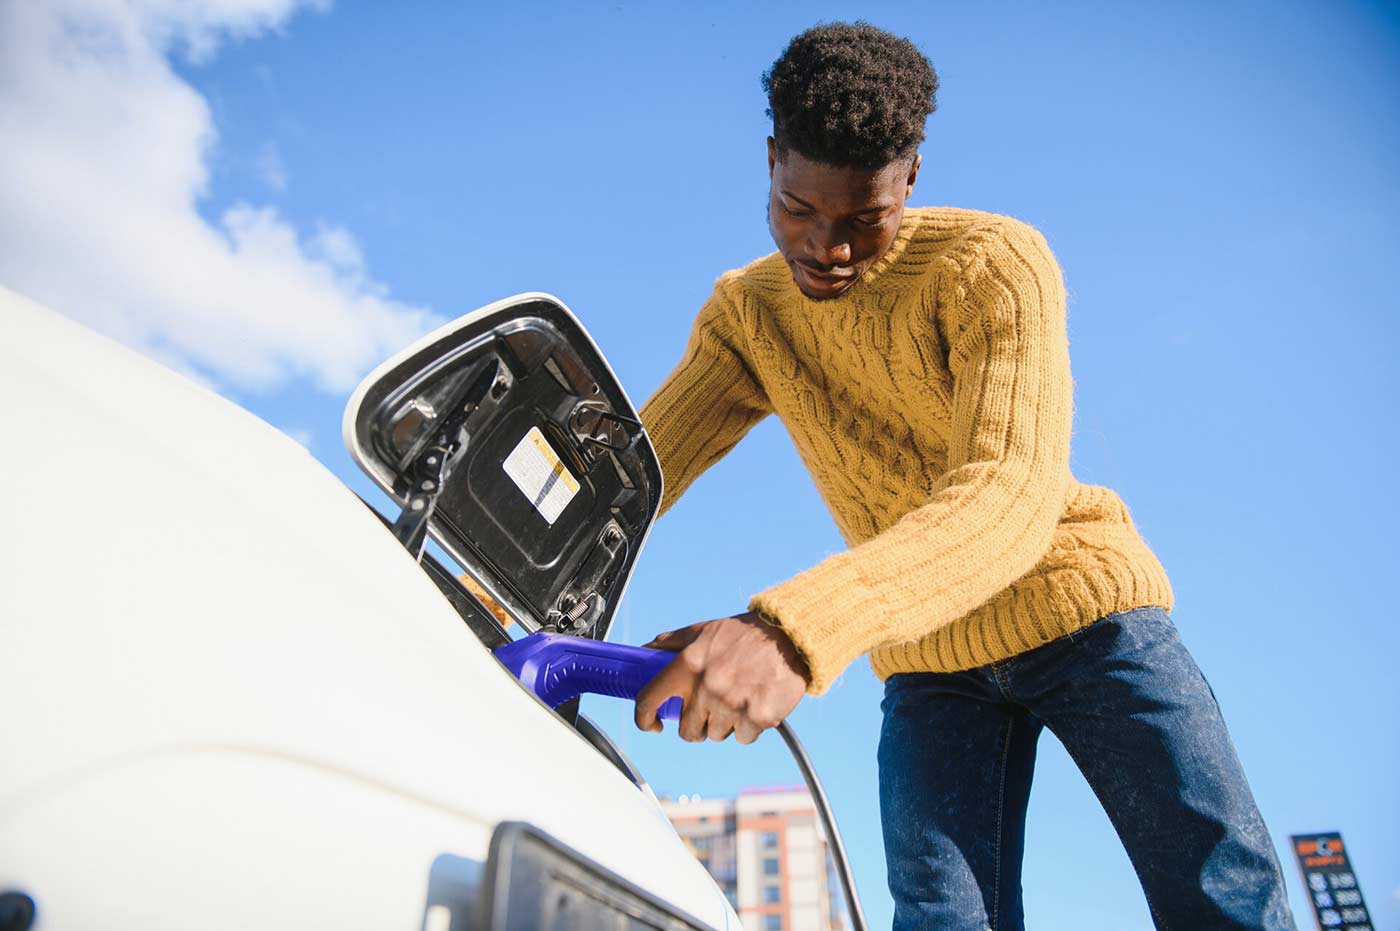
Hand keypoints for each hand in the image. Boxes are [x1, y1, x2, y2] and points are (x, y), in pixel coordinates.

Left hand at [634, 611, 809, 743]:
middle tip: (708, 708)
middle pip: (687, 731)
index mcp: (688, 664)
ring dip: (723, 724)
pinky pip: (742, 738)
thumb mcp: (702, 630)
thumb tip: (644, 650)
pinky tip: (754, 704)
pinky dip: (747, 727)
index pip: (649, 700)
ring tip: (736, 700)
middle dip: (695, 724)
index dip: (644, 719)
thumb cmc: (743, 634)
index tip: (652, 724)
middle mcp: (707, 687)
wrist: (789, 636)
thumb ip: (671, 643)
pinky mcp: (758, 718)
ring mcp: (733, 705)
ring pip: (715, 736)